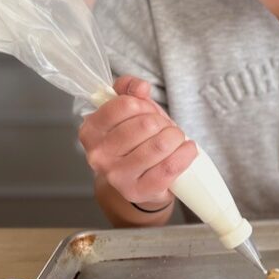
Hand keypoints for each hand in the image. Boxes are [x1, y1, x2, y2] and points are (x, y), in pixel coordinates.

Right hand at [78, 76, 197, 208]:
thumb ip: (129, 89)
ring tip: (176, 139)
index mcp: (91, 131)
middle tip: (164, 129)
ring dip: (176, 137)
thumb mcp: (130, 110)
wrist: (138, 180)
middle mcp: (99, 155)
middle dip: (162, 122)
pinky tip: (187, 150)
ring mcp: (117, 176)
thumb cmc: (135, 141)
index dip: (144, 105)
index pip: (124, 105)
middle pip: (146, 124)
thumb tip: (141, 86)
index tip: (148, 112)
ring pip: (160, 145)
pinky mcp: (139, 192)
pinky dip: (185, 154)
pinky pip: (169, 168)